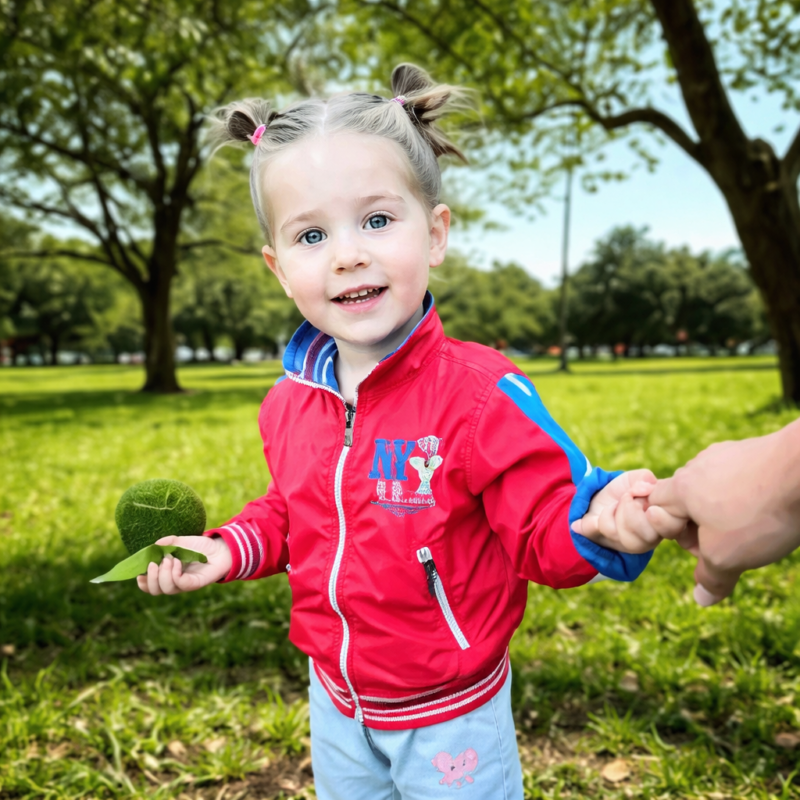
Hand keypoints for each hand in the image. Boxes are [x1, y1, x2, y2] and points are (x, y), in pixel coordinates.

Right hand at [136, 535, 232, 594]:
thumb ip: (168, 543)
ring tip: (170, 558)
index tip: (140, 572)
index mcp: (167, 574)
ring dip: (164, 573)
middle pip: (155, 591)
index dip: (143, 582)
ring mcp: (185, 584)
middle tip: (155, 563)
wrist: (220, 548)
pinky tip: (178, 562)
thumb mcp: (181, 541)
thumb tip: (154, 545)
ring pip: (167, 589)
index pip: (150, 586)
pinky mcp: (196, 583)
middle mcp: (174, 582)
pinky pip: (182, 584)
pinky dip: (175, 574)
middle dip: (151, 578)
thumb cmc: (200, 546)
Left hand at [571, 469, 683, 553]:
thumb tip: (646, 488)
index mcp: (663, 523)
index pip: (672, 528)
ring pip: (624, 536)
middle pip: (647, 535)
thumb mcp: (638, 479)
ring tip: (618, 503)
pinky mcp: (602, 540)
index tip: (651, 506)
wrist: (598, 494)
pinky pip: (602, 529)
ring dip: (618, 510)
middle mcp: (648, 539)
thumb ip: (646, 479)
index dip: (663, 518)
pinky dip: (603, 514)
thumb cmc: (625, 489)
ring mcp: (624, 543)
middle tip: (629, 498)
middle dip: (634, 509)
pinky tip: (605, 510)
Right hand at [646, 421, 799, 605]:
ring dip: (725, 513)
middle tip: (728, 544)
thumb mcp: (726, 557)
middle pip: (685, 501)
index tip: (700, 545)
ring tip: (754, 527)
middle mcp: (698, 466)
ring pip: (713, 490)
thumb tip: (701, 598)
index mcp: (680, 488)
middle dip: (701, 527)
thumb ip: (709, 578)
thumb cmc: (758, 514)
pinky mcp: (752, 450)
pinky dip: (748, 497)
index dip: (671, 533)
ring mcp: (726, 455)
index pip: (653, 507)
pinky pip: (739, 478)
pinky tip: (769, 509)